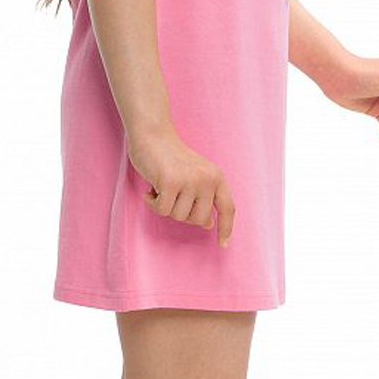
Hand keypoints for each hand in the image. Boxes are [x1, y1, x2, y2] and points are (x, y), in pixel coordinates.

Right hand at [127, 125, 236, 246]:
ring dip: (165, 206)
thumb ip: (203, 198)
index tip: (223, 244)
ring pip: (178, 216)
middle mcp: (207, 178)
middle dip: (182, 213)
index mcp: (216, 177)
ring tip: (161, 186)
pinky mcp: (170, 182)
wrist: (151, 134)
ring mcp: (190, 180)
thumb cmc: (170, 157)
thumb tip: (208, 224)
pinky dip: (152, 203)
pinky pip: (162, 210)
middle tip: (172, 196)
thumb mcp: (194, 176)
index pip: (227, 208)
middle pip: (198, 219)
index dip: (226, 228)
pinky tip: (151, 187)